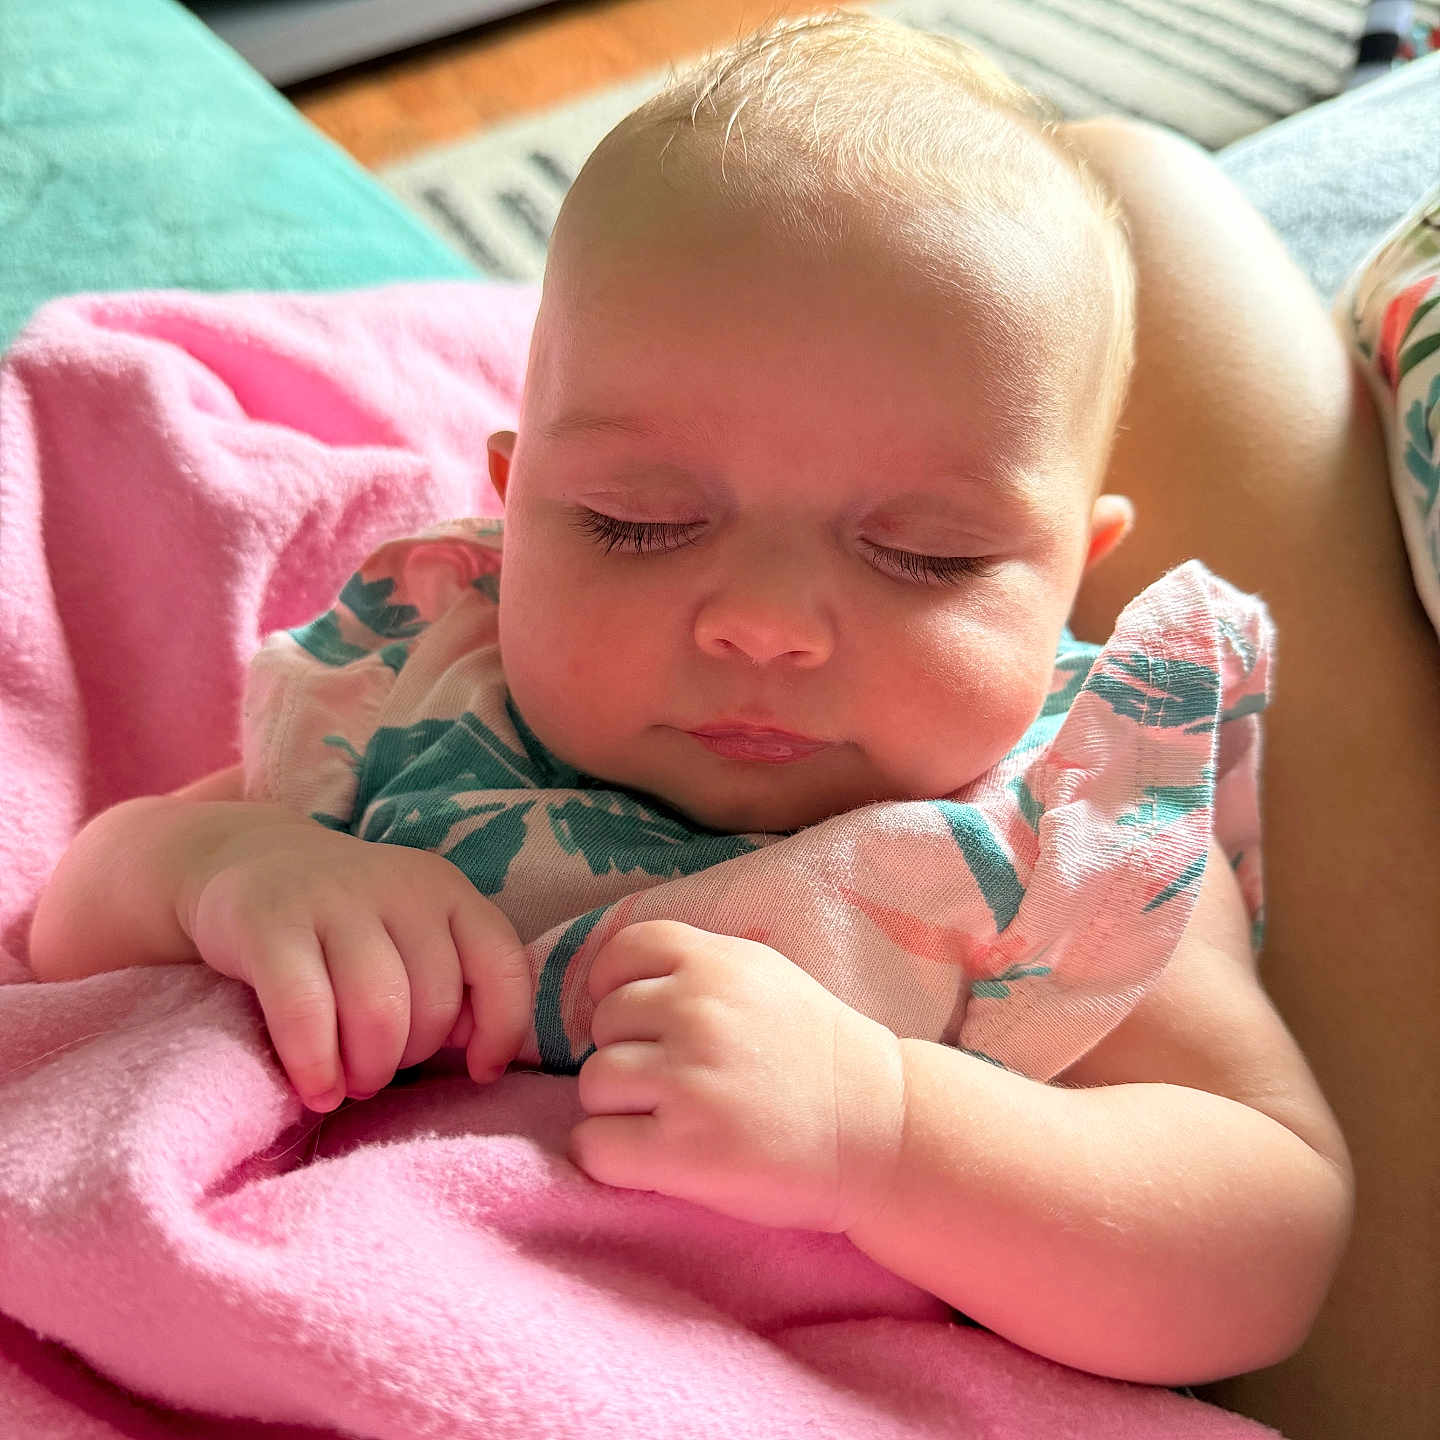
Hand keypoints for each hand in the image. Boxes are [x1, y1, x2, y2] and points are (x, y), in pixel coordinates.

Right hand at [180, 814, 530, 1110]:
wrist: (254, 861)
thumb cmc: (350, 922)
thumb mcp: (414, 935)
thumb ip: (454, 982)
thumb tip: (479, 1054)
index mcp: (447, 890)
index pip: (502, 963)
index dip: (502, 1028)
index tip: (480, 1071)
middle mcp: (399, 887)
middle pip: (433, 1002)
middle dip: (411, 1058)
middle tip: (378, 1070)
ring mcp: (333, 899)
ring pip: (378, 1010)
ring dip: (368, 1068)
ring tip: (349, 1083)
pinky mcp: (269, 922)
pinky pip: (305, 1010)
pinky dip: (316, 1064)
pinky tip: (316, 1088)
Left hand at [570, 920, 905, 1232]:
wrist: (883, 1130)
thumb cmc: (818, 1056)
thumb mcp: (765, 977)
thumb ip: (697, 969)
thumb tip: (609, 987)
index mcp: (716, 964)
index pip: (621, 952)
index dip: (614, 987)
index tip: (638, 1021)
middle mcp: (697, 1012)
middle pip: (603, 1023)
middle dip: (627, 1052)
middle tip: (675, 1081)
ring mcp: (688, 1081)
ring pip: (594, 1082)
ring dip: (619, 1106)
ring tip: (671, 1119)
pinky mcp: (683, 1150)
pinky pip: (594, 1145)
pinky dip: (609, 1156)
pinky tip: (650, 1158)